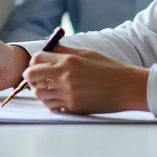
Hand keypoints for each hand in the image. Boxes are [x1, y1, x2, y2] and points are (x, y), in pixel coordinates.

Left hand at [21, 45, 149, 113]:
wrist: (126, 87)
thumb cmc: (109, 68)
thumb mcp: (87, 53)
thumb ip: (66, 51)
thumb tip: (49, 48)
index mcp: (68, 61)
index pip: (37, 59)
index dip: (33, 62)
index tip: (36, 65)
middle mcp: (65, 77)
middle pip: (32, 76)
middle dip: (30, 77)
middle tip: (34, 79)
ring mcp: (68, 94)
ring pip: (39, 94)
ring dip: (40, 91)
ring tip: (47, 89)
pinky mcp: (73, 108)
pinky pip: (52, 106)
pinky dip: (50, 103)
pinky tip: (57, 99)